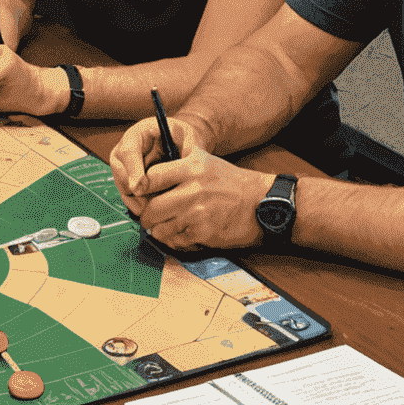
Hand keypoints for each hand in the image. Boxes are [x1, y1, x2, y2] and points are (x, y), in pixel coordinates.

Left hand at [111, 116, 271, 250]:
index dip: (140, 188)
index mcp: (192, 167)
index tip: (140, 195)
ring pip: (160, 228)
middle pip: (151, 208)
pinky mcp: (203, 233)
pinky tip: (184, 234)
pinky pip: (175, 241)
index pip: (150, 178)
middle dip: (147, 217)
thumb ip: (177, 166)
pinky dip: (175, 241)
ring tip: (168, 227)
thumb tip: (144, 179)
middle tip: (150, 218)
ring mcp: (198, 213)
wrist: (264, 204)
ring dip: (160, 231)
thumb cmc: (232, 184)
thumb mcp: (205, 162)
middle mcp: (193, 189)